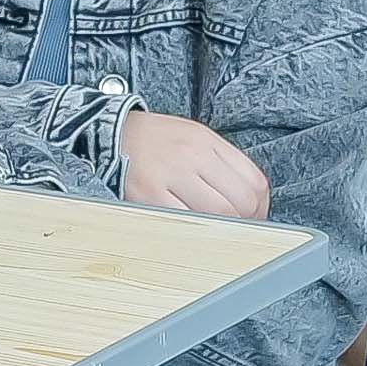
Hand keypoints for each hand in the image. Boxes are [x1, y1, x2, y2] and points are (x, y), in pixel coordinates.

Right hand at [116, 110, 271, 218]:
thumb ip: (221, 164)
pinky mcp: (148, 194)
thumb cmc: (153, 141)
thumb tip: (250, 203)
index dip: (260, 209)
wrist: (106, 133)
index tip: (253, 218)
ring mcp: (169, 174)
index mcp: (206, 141)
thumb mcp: (193, 137)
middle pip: (240, 201)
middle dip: (244, 222)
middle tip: (234, 230)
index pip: (253, 182)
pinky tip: (190, 230)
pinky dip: (194, 231)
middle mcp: (191, 154)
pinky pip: (184, 221)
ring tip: (213, 232)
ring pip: (218, 214)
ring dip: (221, 229)